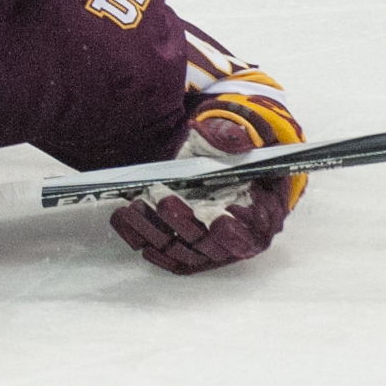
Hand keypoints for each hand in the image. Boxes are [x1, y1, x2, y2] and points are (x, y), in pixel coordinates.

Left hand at [109, 109, 300, 274]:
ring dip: (154, 231)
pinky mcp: (181, 245)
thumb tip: (224, 136)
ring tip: (133, 208)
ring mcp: (205, 246)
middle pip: (208, 244)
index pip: (251, 234)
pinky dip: (139, 235)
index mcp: (261, 216)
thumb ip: (235, 139)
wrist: (220, 161)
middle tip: (163, 201)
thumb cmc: (236, 155)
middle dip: (184, 223)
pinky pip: (160, 248)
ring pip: (180, 249)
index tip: (219, 220)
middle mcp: (234, 238)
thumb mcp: (242, 140)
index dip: (235, 231)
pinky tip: (124, 218)